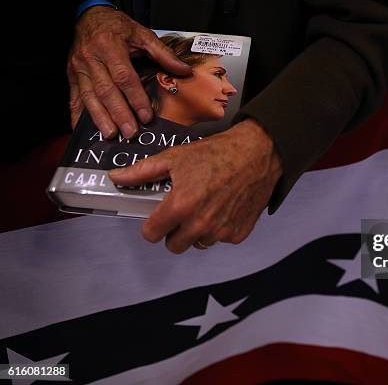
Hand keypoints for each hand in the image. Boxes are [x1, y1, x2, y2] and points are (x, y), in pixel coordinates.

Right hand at [67, 6, 191, 137]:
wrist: (89, 15)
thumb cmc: (116, 26)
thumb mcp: (141, 33)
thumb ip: (163, 53)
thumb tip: (184, 71)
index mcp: (110, 45)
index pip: (124, 77)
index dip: (135, 98)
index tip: (146, 116)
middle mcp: (91, 58)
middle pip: (106, 90)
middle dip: (119, 113)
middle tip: (130, 132)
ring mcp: (79, 68)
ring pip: (89, 96)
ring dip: (100, 118)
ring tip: (111, 134)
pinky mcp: (72, 75)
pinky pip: (74, 97)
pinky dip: (77, 115)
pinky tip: (81, 129)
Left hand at [108, 119, 282, 253]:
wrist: (258, 153)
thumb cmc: (219, 154)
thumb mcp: (176, 157)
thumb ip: (143, 171)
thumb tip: (118, 177)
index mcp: (181, 206)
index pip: (152, 235)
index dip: (151, 225)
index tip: (157, 217)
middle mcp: (200, 224)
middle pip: (174, 245)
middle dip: (174, 231)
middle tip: (182, 210)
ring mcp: (221, 231)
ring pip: (198, 243)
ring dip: (197, 231)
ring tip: (205, 206)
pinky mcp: (238, 233)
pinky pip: (220, 239)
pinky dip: (220, 228)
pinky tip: (224, 207)